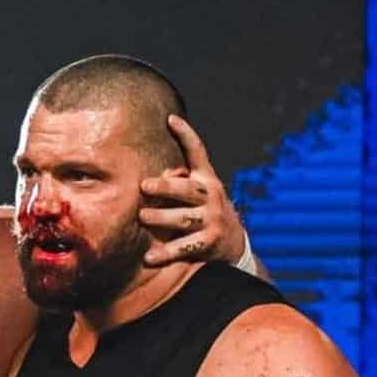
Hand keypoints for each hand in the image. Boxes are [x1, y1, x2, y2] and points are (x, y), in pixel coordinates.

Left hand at [139, 114, 246, 267]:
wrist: (234, 242)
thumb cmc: (205, 211)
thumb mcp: (199, 191)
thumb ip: (178, 179)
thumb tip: (150, 173)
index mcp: (206, 179)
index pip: (198, 153)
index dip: (186, 135)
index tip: (171, 119)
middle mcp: (211, 196)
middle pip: (188, 189)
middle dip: (167, 186)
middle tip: (145, 185)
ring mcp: (212, 220)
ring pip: (185, 218)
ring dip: (163, 218)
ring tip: (143, 216)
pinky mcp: (209, 243)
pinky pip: (184, 247)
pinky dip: (166, 253)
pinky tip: (148, 257)